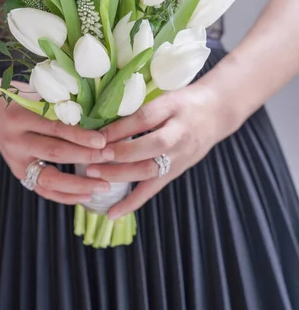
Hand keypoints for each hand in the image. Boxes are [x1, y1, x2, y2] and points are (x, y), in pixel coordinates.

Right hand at [0, 81, 112, 204]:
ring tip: (104, 186)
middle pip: (54, 152)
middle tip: (110, 158)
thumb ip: (62, 104)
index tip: (103, 141)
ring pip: (48, 178)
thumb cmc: (23, 98)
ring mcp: (14, 160)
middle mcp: (15, 140)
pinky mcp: (18, 173)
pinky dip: (65, 196)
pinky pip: (43, 190)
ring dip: (78, 184)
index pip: (55, 128)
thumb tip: (101, 114)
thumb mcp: (38, 94)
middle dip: (85, 157)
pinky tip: (86, 196)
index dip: (80, 135)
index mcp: (20, 115)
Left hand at [86, 81, 233, 218]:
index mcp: (173, 109)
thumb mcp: (163, 97)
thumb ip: (138, 107)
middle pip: (150, 147)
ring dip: (120, 175)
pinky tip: (112, 213)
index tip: (97, 135)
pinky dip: (132, 202)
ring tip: (94, 175)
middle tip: (93, 157)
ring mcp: (179, 156)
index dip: (120, 128)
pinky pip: (153, 189)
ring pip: (150, 170)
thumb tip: (102, 121)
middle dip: (120, 154)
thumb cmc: (183, 102)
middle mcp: (179, 135)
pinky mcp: (176, 172)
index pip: (144, 119)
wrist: (216, 113)